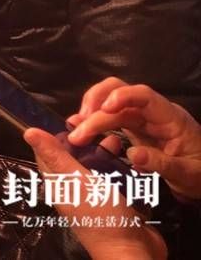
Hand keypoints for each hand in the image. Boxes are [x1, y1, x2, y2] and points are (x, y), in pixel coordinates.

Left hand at [24, 128, 166, 259]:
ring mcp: (94, 196)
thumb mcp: (76, 180)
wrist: (132, 251)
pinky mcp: (114, 201)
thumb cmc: (102, 217)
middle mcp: (73, 189)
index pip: (49, 152)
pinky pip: (113, 179)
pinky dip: (120, 169)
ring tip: (116, 143)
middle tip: (101, 130)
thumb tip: (28, 131)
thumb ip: (55, 156)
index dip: (57, 134)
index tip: (74, 121)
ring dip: (106, 154)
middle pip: (75, 157)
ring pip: (96, 167)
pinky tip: (128, 160)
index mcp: (57, 184)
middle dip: (87, 142)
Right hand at [68, 78, 200, 201]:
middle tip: (80, 126)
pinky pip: (110, 117)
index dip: (121, 97)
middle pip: (119, 91)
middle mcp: (152, 113)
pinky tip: (81, 130)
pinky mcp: (133, 129)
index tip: (102, 111)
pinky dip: (93, 121)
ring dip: (90, 111)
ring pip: (110, 102)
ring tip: (75, 128)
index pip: (144, 95)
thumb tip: (133, 155)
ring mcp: (141, 119)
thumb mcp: (188, 175)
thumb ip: (163, 164)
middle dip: (96, 103)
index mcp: (170, 118)